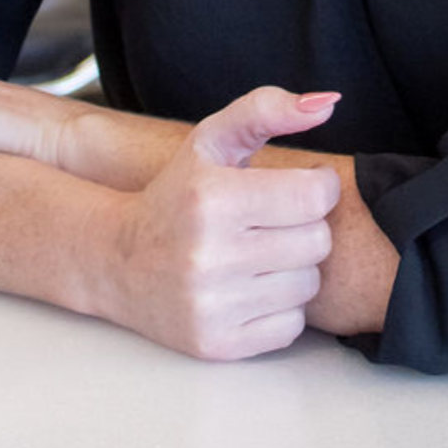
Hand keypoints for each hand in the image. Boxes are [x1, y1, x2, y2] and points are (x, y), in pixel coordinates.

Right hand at [104, 86, 342, 361]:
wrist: (119, 261)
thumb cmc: (178, 193)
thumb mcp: (212, 139)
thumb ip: (266, 109)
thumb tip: (328, 104)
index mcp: (211, 197)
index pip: (316, 196)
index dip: (316, 188)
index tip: (296, 188)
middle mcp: (209, 254)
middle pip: (317, 242)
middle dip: (303, 228)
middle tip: (273, 222)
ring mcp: (212, 305)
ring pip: (308, 286)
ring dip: (293, 268)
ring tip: (260, 255)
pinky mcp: (217, 344)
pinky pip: (291, 327)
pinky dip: (280, 308)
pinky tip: (250, 288)